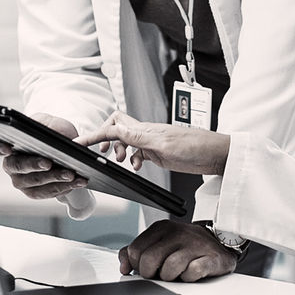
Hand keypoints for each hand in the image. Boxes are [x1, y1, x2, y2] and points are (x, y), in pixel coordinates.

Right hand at [0, 112, 87, 198]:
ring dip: (54, 179)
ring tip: (72, 174)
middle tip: (49, 163)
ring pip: (34, 183)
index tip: (8, 148)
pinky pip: (46, 193)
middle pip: (17, 167)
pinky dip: (63, 187)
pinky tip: (77, 181)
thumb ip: (48, 126)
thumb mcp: (51, 123)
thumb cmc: (53, 132)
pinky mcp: (34, 192)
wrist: (67, 148)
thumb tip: (50, 134)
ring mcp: (21, 181)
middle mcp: (10, 165)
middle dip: (34, 165)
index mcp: (9, 144)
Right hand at [75, 111, 229, 174]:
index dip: (94, 135)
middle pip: (116, 127)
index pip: (113, 128)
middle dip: (103, 138)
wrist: (215, 154)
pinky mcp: (158, 152)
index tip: (78, 142)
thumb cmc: (196, 147)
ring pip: (125, 140)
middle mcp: (146, 133)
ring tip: (118, 162)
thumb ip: (139, 138)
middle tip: (101, 153)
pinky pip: (137, 152)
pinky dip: (131, 159)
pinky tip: (136, 167)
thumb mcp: (164, 145)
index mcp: (145, 129)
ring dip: (117, 150)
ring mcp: (152, 142)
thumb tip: (116, 128)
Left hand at [119, 220, 236, 280]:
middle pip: (149, 260)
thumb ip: (136, 252)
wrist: (218, 242)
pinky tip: (190, 273)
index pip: (135, 251)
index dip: (137, 265)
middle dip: (151, 274)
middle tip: (159, 274)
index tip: (146, 268)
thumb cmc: (184, 246)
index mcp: (161, 228)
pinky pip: (191, 273)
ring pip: (168, 269)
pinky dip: (188, 278)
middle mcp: (177, 233)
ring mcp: (195, 244)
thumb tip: (124, 267)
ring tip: (176, 273)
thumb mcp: (159, 243)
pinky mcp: (210, 258)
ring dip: (170, 277)